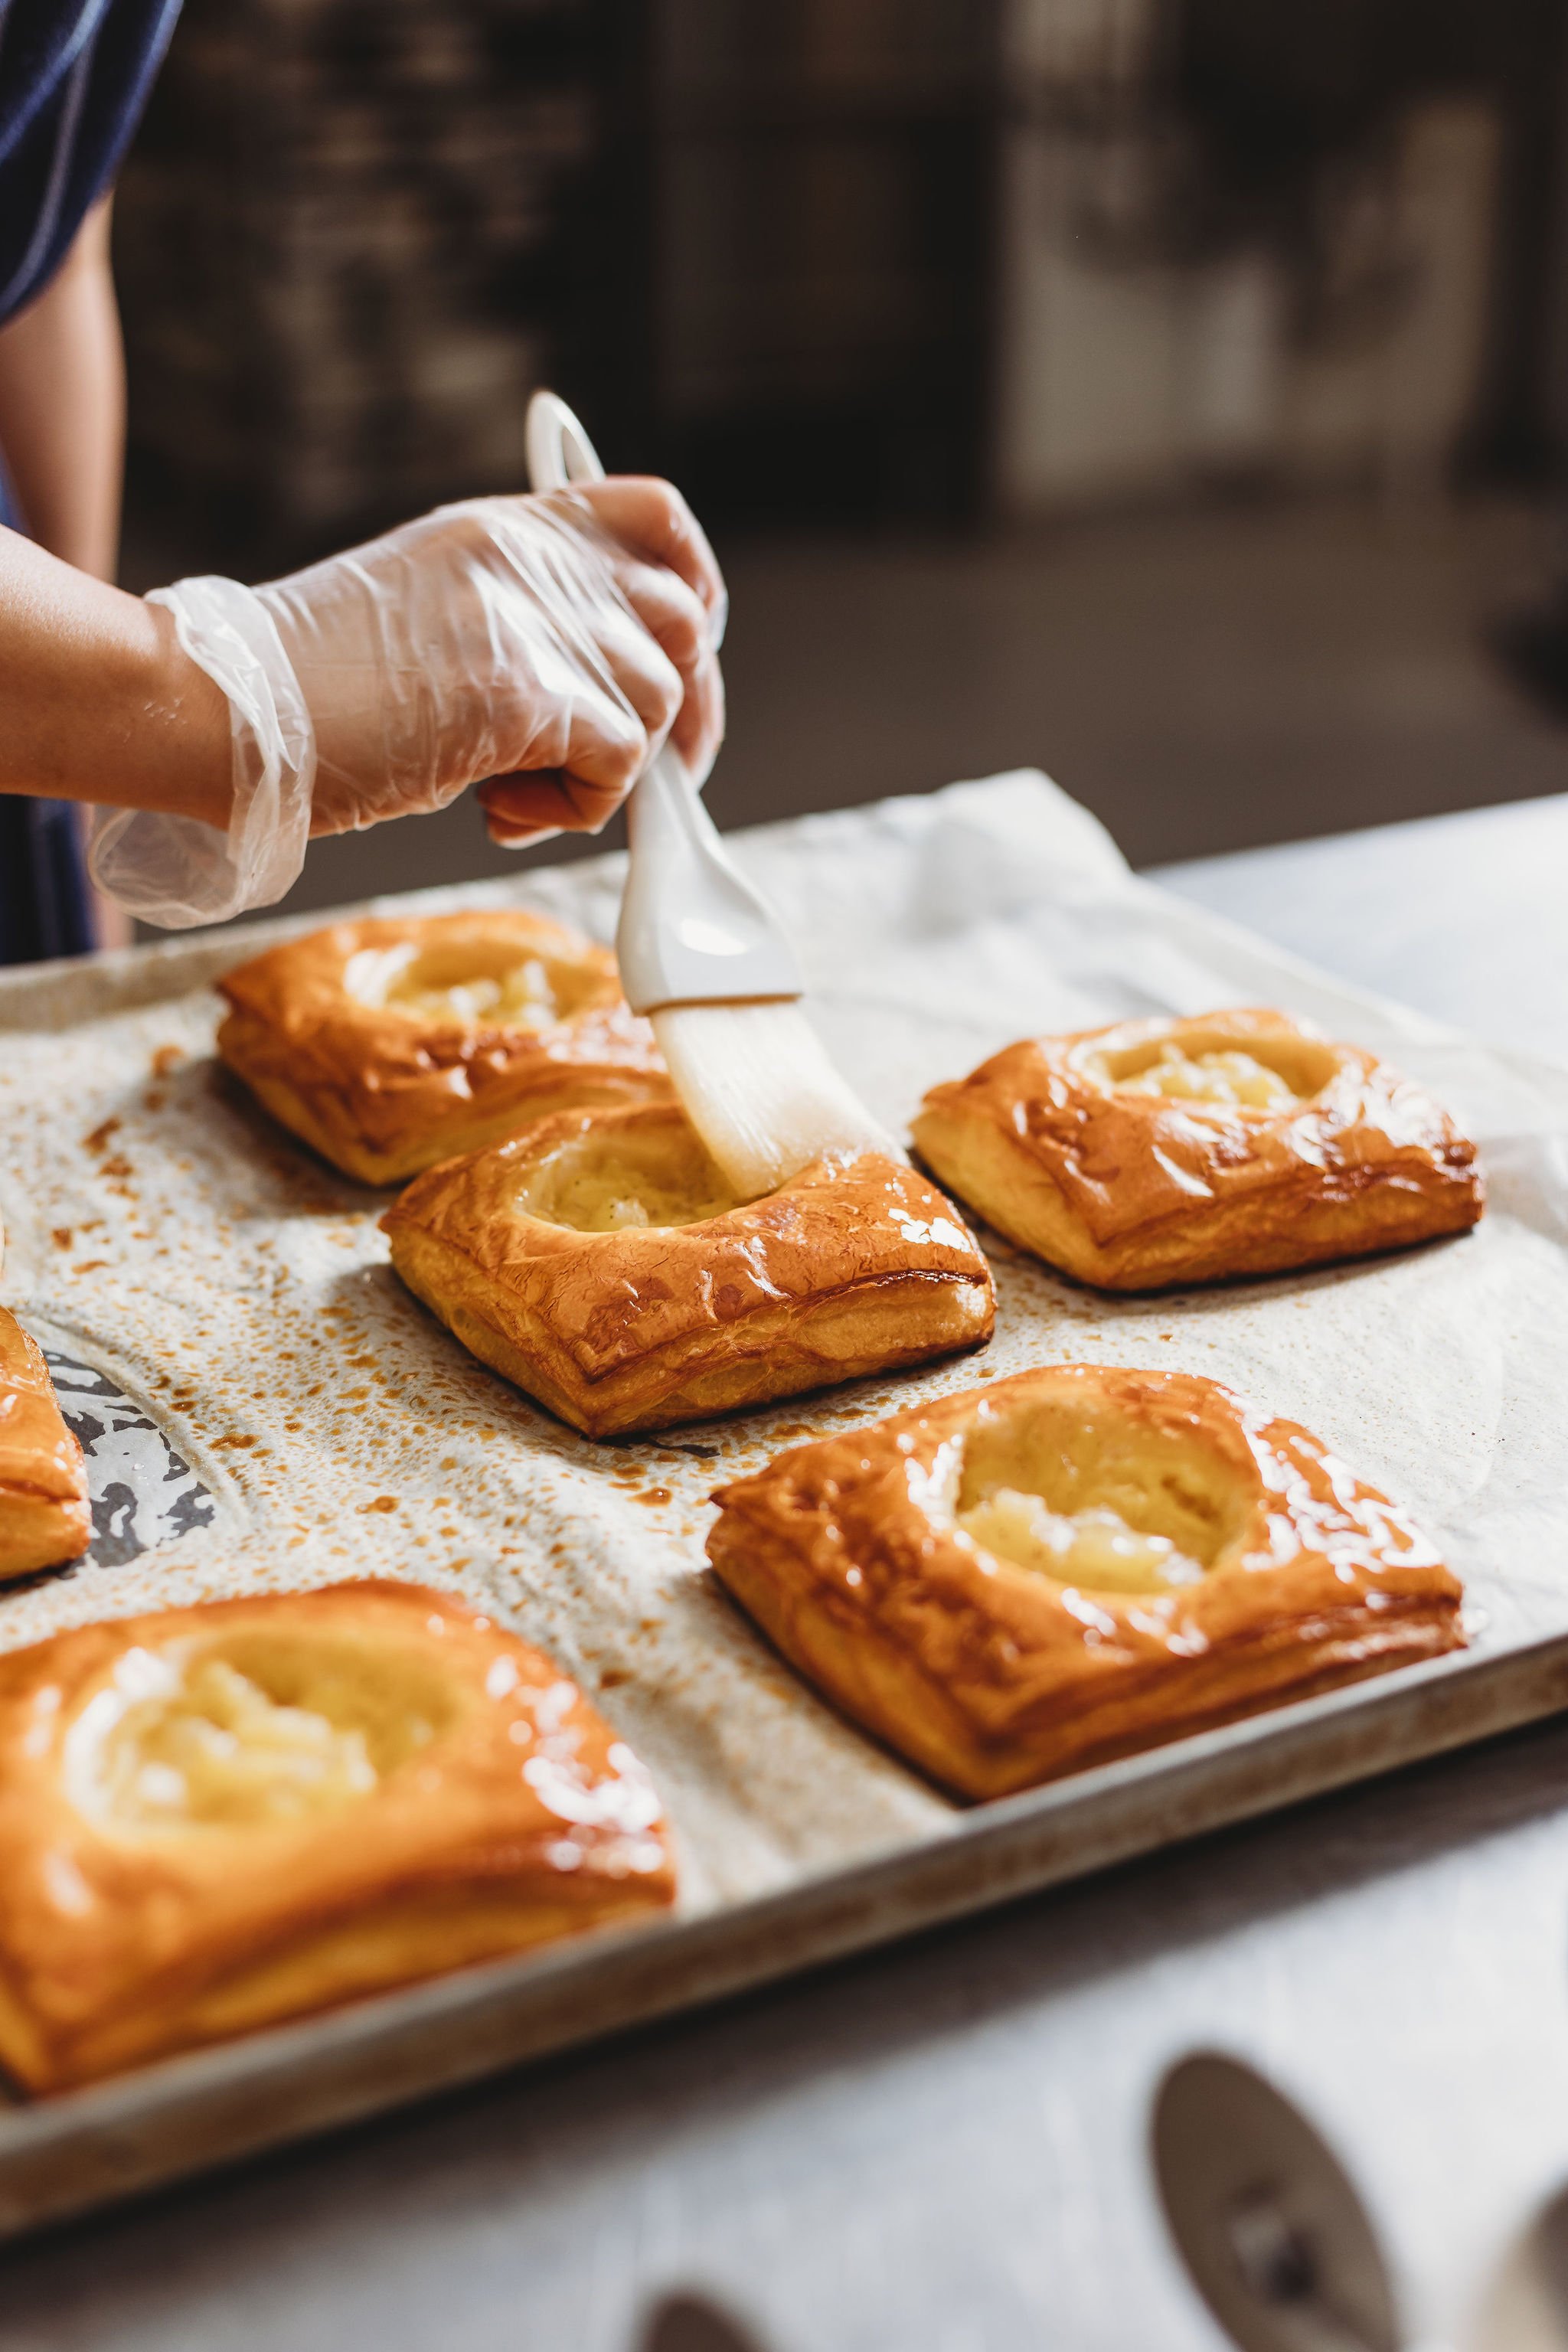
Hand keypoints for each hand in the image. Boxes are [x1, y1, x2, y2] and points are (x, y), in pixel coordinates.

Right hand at [255, 478, 726, 845]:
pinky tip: (502, 810)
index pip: (655, 515)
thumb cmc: (306, 686)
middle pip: (680, 625)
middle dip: (679, 716)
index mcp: (507, 529)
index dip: (696, 585)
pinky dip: (578, 809)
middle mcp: (529, 560)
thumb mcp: (429, 611)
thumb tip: (606, 697)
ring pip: (656, 705)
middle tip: (622, 774)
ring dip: (604, 774)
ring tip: (512, 795)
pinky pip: (619, 765)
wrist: (221, 706)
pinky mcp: (523, 692)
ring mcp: (529, 619)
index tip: (687, 652)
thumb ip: (519, 623)